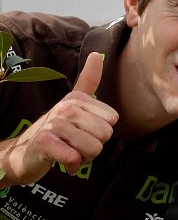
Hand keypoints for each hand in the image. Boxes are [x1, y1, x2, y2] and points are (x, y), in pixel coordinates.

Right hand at [0, 52, 117, 185]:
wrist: (23, 153)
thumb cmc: (55, 131)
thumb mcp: (72, 105)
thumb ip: (87, 82)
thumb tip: (97, 54)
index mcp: (77, 99)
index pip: (112, 121)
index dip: (100, 133)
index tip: (83, 132)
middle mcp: (66, 107)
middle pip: (105, 135)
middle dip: (93, 147)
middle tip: (75, 145)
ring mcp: (54, 124)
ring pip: (94, 149)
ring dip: (83, 158)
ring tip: (68, 151)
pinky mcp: (45, 143)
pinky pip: (74, 157)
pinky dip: (71, 165)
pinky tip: (62, 162)